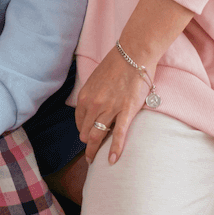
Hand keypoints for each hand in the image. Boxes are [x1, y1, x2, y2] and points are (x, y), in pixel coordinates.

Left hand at [74, 45, 151, 164]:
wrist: (134, 53)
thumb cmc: (116, 64)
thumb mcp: (95, 79)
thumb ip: (92, 95)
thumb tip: (92, 109)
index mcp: (85, 96)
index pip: (79, 122)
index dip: (83, 131)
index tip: (86, 138)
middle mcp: (94, 104)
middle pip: (86, 132)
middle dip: (87, 144)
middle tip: (90, 154)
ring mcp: (110, 108)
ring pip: (98, 136)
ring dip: (95, 151)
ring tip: (95, 161)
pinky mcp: (127, 111)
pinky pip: (119, 134)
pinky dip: (115, 149)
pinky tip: (112, 160)